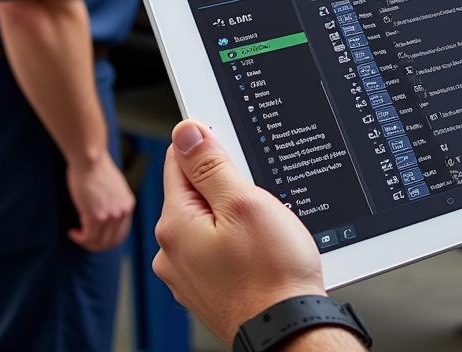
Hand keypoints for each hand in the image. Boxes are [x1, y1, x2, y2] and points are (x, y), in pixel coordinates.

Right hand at [66, 152, 134, 250]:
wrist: (91, 160)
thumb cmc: (97, 170)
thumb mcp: (114, 188)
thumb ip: (114, 202)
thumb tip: (105, 217)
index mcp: (128, 205)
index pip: (121, 234)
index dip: (106, 240)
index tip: (94, 236)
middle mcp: (122, 213)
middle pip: (111, 242)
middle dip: (96, 245)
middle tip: (83, 239)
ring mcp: (110, 216)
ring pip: (98, 242)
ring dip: (86, 242)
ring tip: (77, 234)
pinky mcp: (96, 217)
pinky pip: (87, 237)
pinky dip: (79, 237)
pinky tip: (72, 231)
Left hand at [153, 120, 326, 344]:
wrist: (289, 330)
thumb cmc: (272, 274)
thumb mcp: (244, 202)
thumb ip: (210, 164)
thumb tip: (185, 132)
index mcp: (175, 224)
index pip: (179, 159)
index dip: (210, 146)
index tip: (235, 152)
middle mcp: (172, 252)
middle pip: (194, 190)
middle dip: (226, 184)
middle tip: (257, 197)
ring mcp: (188, 274)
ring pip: (209, 220)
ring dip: (233, 214)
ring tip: (263, 227)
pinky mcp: (208, 288)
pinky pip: (217, 247)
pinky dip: (237, 241)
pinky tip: (260, 249)